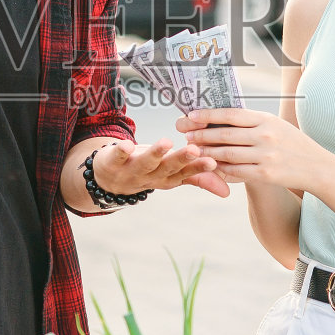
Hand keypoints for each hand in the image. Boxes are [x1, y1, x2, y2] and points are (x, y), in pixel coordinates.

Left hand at [95, 139, 229, 198]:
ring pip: (146, 163)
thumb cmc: (147, 170)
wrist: (107, 179)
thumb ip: (198, 179)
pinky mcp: (113, 162)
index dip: (198, 168)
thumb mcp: (173, 175)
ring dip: (156, 153)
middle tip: (194, 150)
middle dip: (181, 160)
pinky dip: (121, 151)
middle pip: (168, 168)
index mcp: (167, 179)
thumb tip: (227, 193)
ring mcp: (131, 171)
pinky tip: (126, 144)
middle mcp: (151, 177)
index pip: (186, 174)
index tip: (213, 160)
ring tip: (166, 142)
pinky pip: (117, 156)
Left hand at [176, 108, 331, 192]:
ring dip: (206, 152)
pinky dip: (221, 169)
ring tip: (193, 150)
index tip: (191, 114)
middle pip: (225, 134)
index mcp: (266, 119)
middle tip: (185, 134)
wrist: (317, 166)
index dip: (208, 114)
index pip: (231, 114)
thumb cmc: (292, 143)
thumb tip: (221, 116)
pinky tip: (210, 166)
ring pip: (227, 154)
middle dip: (201, 134)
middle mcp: (265, 135)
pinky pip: (236, 171)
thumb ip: (252, 122)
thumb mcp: (275, 125)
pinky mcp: (265, 174)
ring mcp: (265, 155)